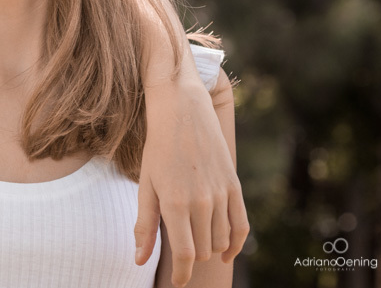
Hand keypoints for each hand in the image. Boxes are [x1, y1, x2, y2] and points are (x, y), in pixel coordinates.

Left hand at [136, 76, 247, 285]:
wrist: (182, 110)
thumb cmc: (157, 148)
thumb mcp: (146, 185)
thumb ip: (144, 225)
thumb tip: (139, 260)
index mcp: (175, 203)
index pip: (183, 254)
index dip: (180, 274)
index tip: (177, 283)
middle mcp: (201, 202)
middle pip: (201, 250)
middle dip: (190, 257)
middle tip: (178, 252)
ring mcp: (221, 194)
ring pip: (220, 241)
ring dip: (208, 249)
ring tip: (194, 243)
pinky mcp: (235, 186)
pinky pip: (241, 226)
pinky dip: (235, 244)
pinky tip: (225, 252)